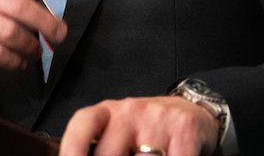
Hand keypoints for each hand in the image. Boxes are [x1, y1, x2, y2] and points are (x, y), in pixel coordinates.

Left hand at [60, 96, 219, 155]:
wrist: (190, 111)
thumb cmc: (147, 128)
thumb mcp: (120, 131)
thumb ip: (102, 147)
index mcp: (108, 112)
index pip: (84, 124)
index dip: (73, 146)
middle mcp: (130, 111)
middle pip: (109, 154)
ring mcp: (158, 120)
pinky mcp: (184, 130)